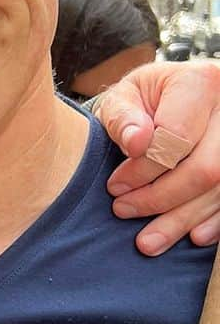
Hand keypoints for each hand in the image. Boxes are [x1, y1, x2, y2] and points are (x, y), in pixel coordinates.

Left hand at [92, 60, 219, 254]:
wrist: (170, 100)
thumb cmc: (144, 101)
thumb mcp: (124, 98)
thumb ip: (123, 118)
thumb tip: (137, 142)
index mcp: (201, 82)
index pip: (176, 138)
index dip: (143, 170)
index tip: (114, 186)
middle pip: (206, 169)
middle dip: (161, 199)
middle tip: (123, 211)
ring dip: (182, 220)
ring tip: (147, 242)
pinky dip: (215, 223)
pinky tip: (192, 236)